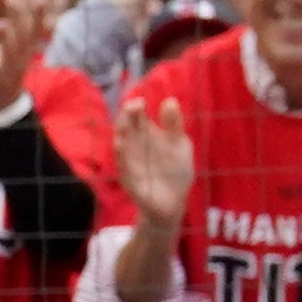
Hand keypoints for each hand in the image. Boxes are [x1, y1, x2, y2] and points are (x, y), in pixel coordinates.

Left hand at [0, 0, 40, 113]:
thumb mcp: (14, 41)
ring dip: (6, 37)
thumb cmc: (7, 64)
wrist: (3, 101)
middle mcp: (20, 57)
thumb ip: (15, 17)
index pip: (35, 29)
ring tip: (0, 23)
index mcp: (26, 48)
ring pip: (9, 52)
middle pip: (22, 35)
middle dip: (18, 14)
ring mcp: (7, 69)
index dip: (39, 14)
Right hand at [117, 96, 195, 229]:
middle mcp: (135, 144)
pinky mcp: (128, 176)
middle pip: (127, 125)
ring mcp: (129, 160)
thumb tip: (169, 100)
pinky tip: (122, 143)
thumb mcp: (180, 145)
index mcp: (147, 134)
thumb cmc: (175, 172)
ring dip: (122, 130)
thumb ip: (174, 124)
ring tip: (127, 119)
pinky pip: (121, 163)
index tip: (141, 98)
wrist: (171, 203)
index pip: (137, 115)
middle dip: (128, 114)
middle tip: (136, 104)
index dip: (136, 106)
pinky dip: (121, 153)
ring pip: (120, 141)